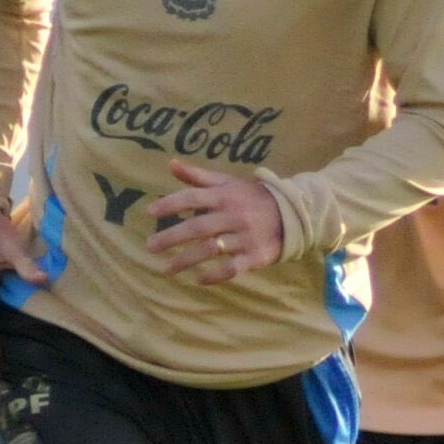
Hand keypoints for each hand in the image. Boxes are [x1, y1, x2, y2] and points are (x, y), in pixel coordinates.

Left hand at [145, 159, 283, 284]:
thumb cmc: (252, 197)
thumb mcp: (228, 182)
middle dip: (171, 237)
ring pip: (211, 249)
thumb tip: (170, 164)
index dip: (171, 204)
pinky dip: (214, 275)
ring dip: (186, 260)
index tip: (150, 212)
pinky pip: (231, 268)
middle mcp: (233, 215)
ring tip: (166, 269)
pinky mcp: (255, 256)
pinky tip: (198, 279)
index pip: (193, 198)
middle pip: (197, 227)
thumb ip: (198, 176)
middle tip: (150, 247)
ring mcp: (244, 237)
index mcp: (225, 196)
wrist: (293, 214)